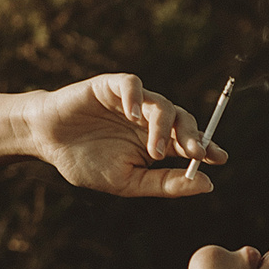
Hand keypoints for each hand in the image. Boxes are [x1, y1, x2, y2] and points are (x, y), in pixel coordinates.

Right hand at [27, 74, 226, 197]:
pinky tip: (131, 115)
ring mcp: (133, 101)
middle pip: (184, 120)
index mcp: (157, 142)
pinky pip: (132, 84)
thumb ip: (164, 183)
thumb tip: (206, 184)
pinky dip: (135, 97)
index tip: (220, 159)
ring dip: (164, 127)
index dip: (208, 148)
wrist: (48, 143)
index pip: (190, 142)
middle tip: (194, 153)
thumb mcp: (127, 181)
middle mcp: (150, 119)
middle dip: (193, 137)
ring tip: (154, 151)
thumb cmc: (86, 162)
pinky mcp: (112, 86)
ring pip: (162, 103)